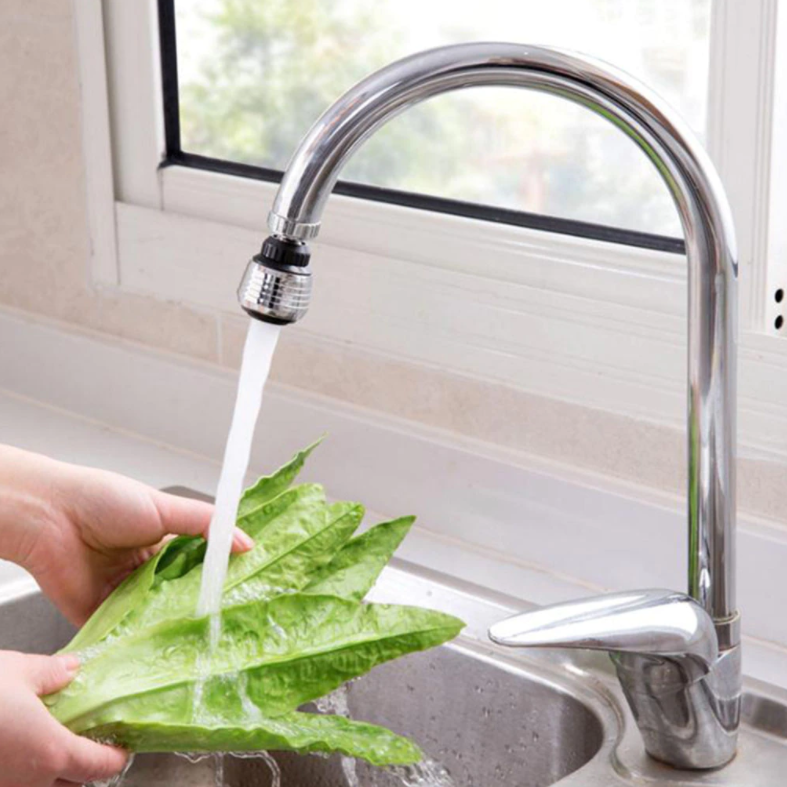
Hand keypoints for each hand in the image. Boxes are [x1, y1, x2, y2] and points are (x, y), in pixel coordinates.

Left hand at [0, 446, 253, 624]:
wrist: (50, 518)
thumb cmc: (104, 501)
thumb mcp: (165, 506)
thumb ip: (207, 524)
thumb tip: (246, 542)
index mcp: (165, 543)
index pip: (202, 565)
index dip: (223, 576)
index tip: (250, 589)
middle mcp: (148, 572)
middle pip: (184, 595)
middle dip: (205, 607)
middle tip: (235, 622)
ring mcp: (127, 597)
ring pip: (160, 619)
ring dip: (178, 627)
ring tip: (209, 641)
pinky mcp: (103, 618)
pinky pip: (127, 636)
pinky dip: (143, 643)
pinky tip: (167, 650)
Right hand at [0, 650, 127, 785]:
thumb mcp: (17, 671)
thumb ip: (52, 673)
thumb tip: (74, 668)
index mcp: (51, 753)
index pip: (99, 767)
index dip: (115, 757)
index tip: (122, 747)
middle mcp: (29, 784)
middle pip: (71, 785)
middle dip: (83, 768)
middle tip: (87, 743)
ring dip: (50, 775)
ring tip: (48, 745)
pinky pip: (13, 785)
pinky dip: (20, 776)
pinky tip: (14, 751)